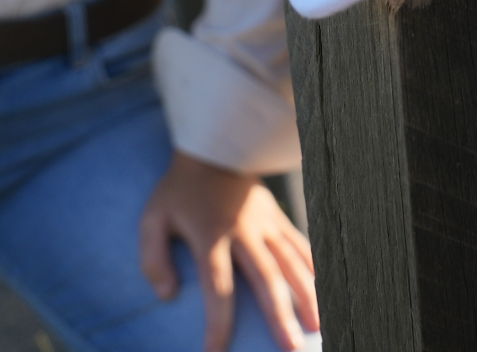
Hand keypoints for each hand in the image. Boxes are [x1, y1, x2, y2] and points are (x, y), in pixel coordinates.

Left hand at [137, 152, 319, 351]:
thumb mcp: (153, 218)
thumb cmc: (178, 190)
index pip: (217, 287)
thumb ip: (153, 257)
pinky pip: (299, 245)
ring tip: (317, 327)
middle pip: (266, 279)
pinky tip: (324, 289)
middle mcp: (243, 231)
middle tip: (290, 349)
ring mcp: (265, 223)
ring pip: (290, 264)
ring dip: (306, 296)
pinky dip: (313, 268)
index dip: (218, 323)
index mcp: (211, 234)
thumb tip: (165, 296)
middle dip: (280, 317)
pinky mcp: (277, 218)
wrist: (212, 146)